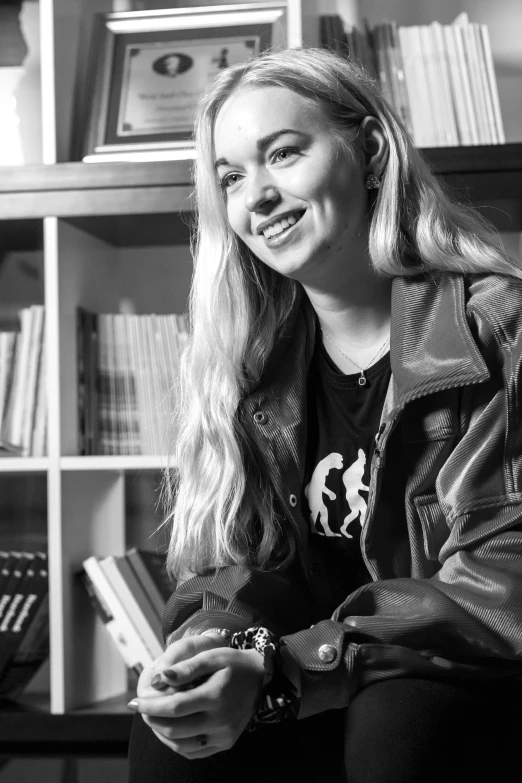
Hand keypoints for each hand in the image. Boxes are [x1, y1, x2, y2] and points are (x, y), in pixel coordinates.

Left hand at [130, 642, 264, 757]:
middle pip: (174, 728)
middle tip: (140, 709)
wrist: (262, 679)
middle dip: (151, 719)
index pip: (174, 707)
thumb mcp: (211, 656)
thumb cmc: (234, 663)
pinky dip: (176, 743)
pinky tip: (169, 729)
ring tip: (151, 718)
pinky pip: (193, 751)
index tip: (133, 702)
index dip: (150, 706)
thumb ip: (185, 667)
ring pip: (181, 744)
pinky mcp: (225, 743)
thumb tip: (158, 678)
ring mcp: (224, 736)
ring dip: (160, 733)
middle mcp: (221, 721)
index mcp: (216, 696)